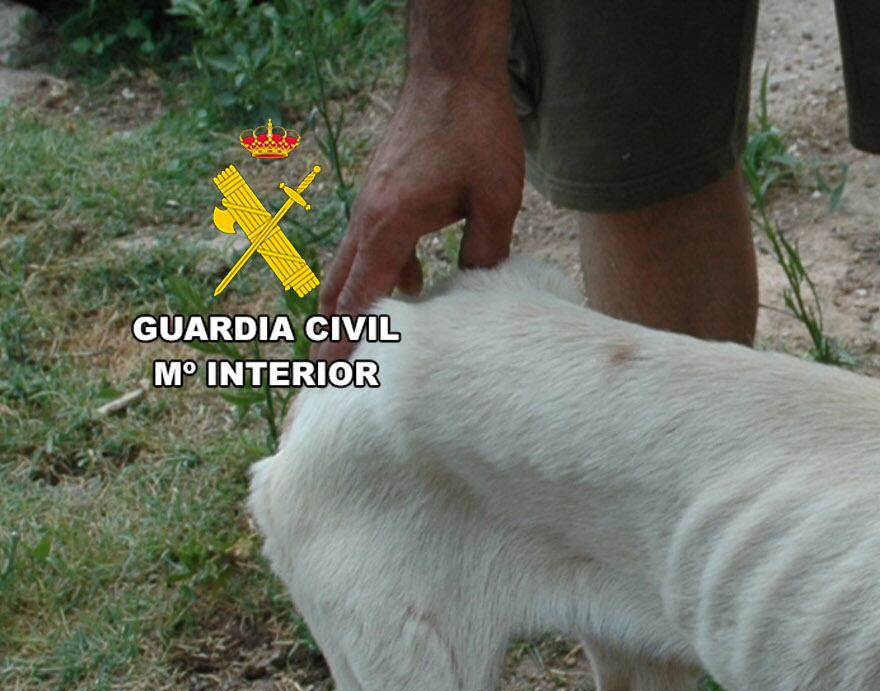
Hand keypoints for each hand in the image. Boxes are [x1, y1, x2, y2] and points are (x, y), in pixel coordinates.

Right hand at [318, 74, 522, 354]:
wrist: (452, 75)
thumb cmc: (474, 132)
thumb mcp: (494, 201)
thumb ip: (484, 253)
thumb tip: (481, 298)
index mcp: (389, 224)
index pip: (360, 295)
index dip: (345, 336)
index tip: (329, 370)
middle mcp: (369, 216)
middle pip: (341, 285)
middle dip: (333, 327)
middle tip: (328, 370)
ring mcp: (373, 202)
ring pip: (354, 263)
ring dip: (356, 300)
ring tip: (366, 341)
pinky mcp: (385, 192)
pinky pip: (373, 241)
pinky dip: (381, 270)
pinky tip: (413, 285)